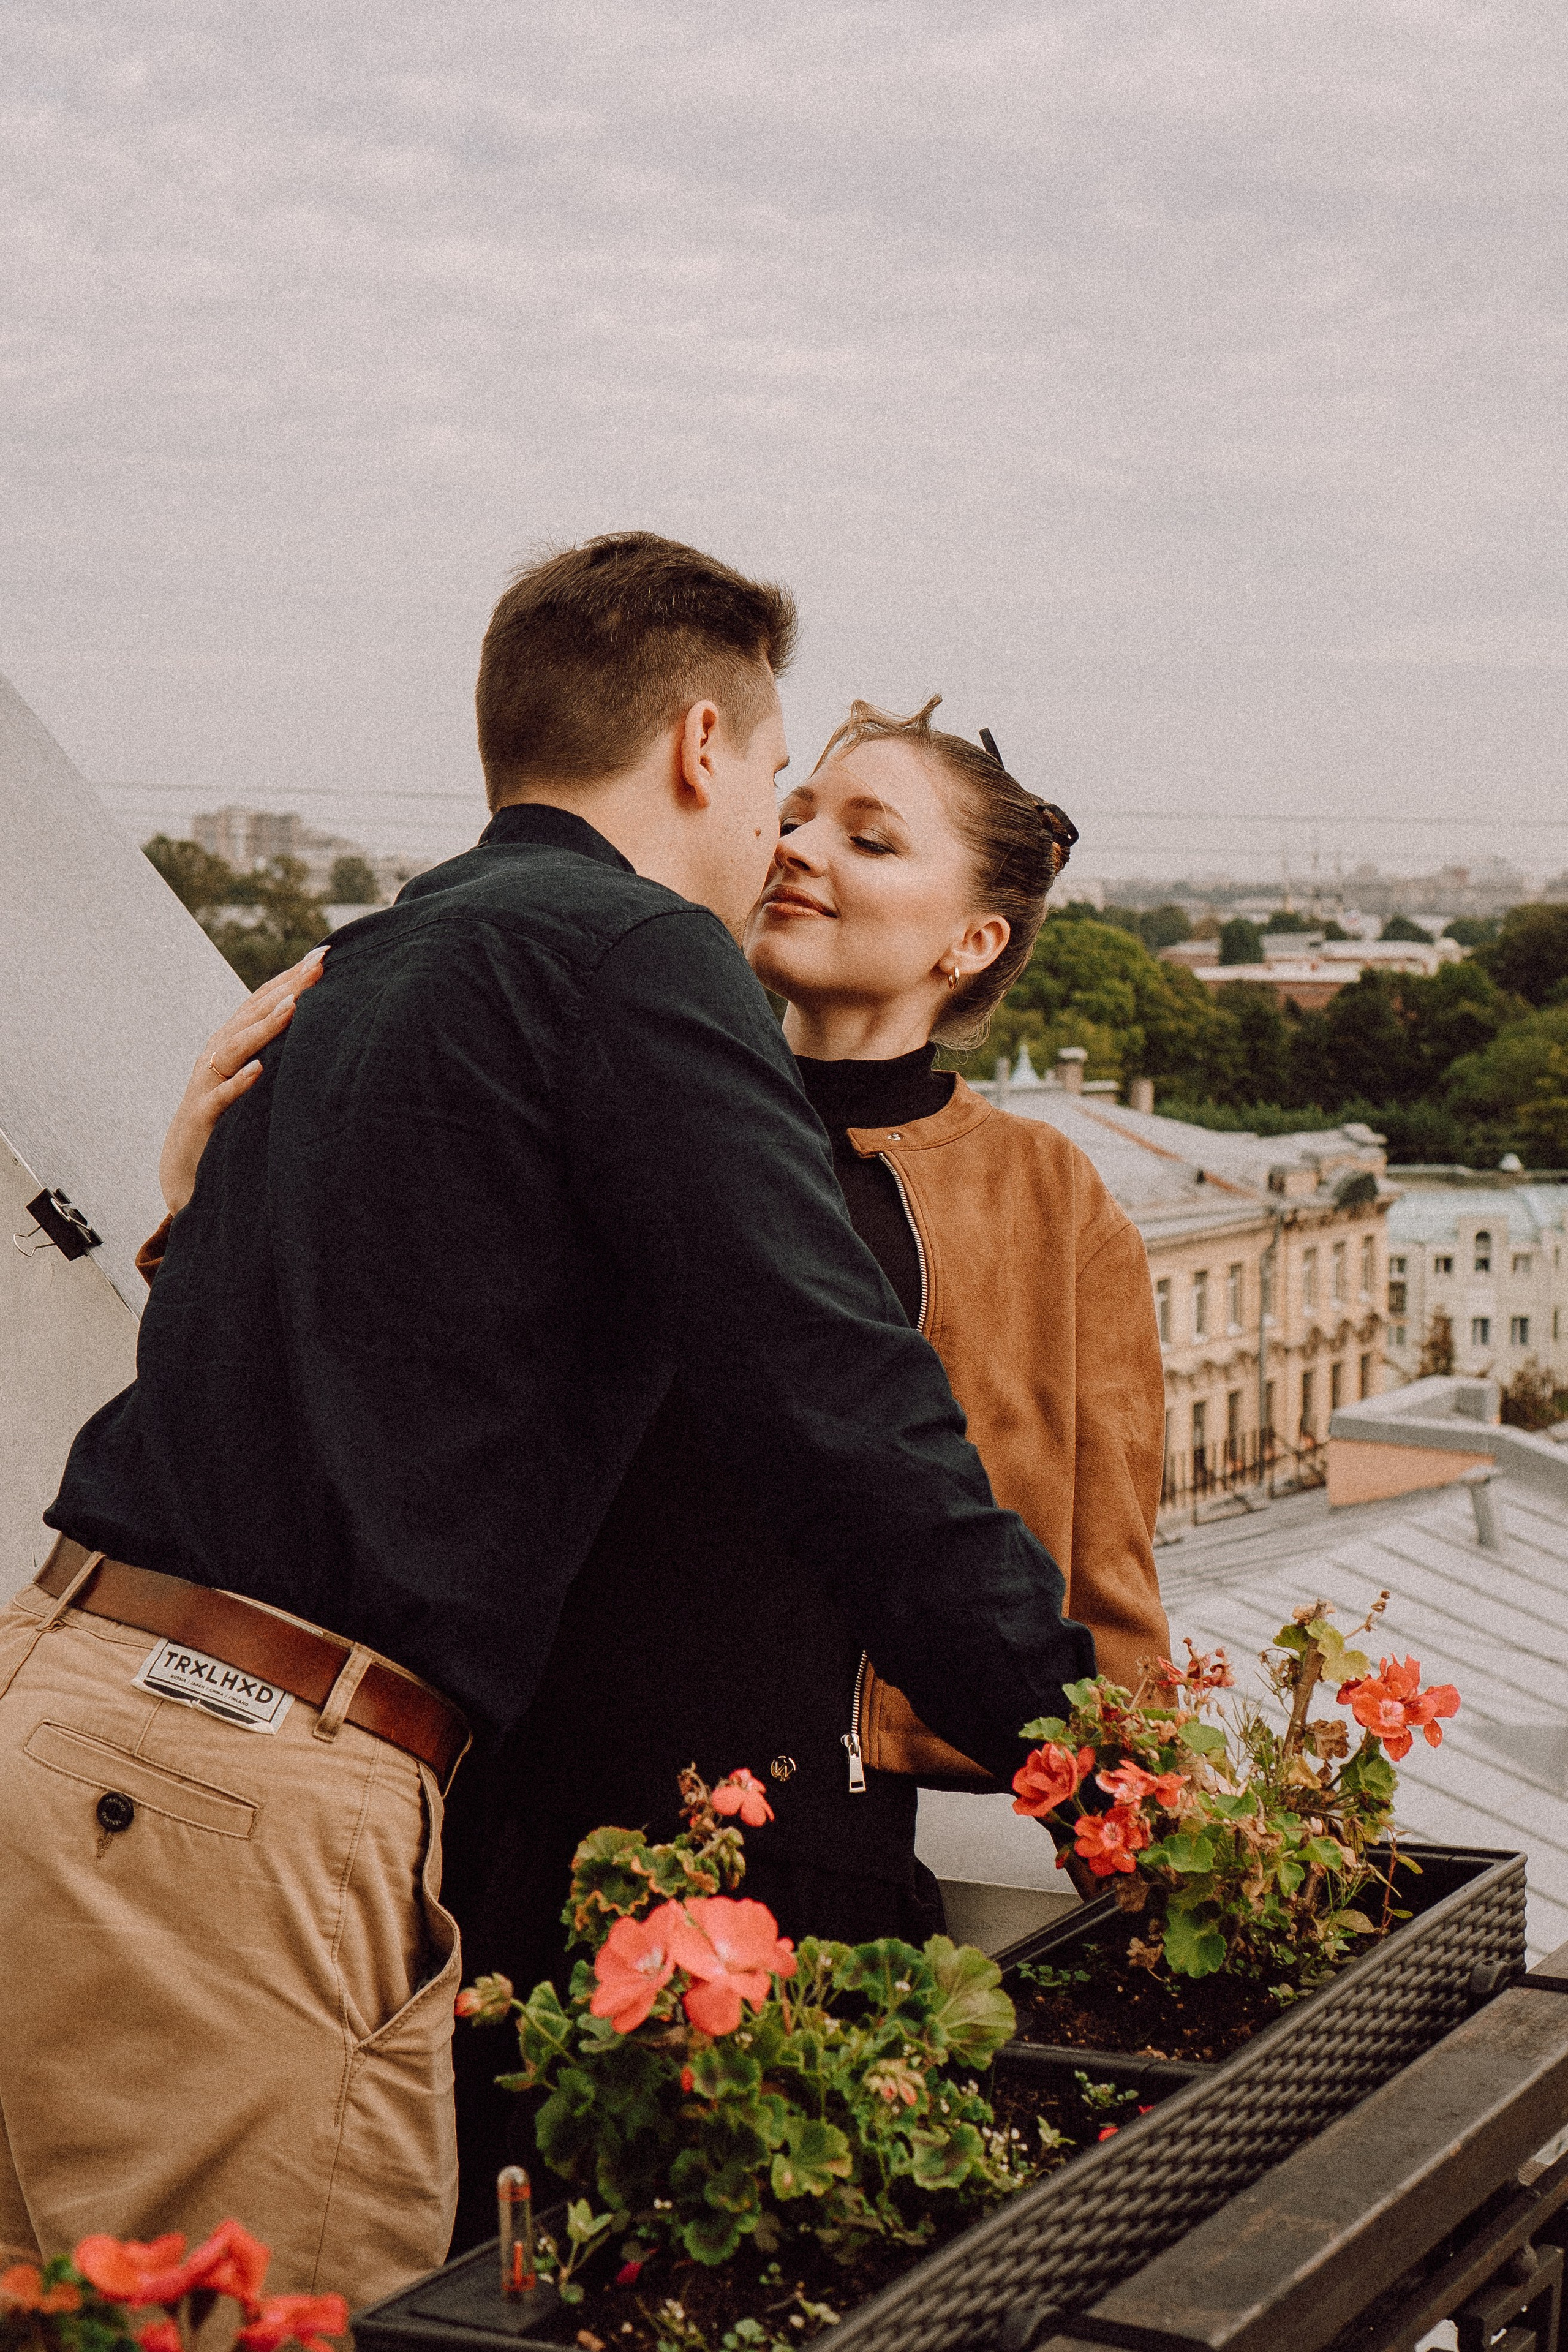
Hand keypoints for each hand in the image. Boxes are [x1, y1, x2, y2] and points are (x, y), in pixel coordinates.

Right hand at [159, 947, 328, 1213]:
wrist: (185, 1166)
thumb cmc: (227, 1118)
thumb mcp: (252, 1078)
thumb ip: (275, 1050)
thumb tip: (315, 1025)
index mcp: (232, 1041)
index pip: (263, 1001)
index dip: (291, 978)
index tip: (324, 955)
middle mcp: (217, 1054)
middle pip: (252, 1014)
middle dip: (287, 988)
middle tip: (319, 965)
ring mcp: (208, 1083)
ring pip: (235, 1049)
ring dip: (265, 1027)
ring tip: (294, 1007)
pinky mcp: (203, 1116)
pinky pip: (221, 1098)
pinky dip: (239, 1083)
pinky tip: (259, 1070)